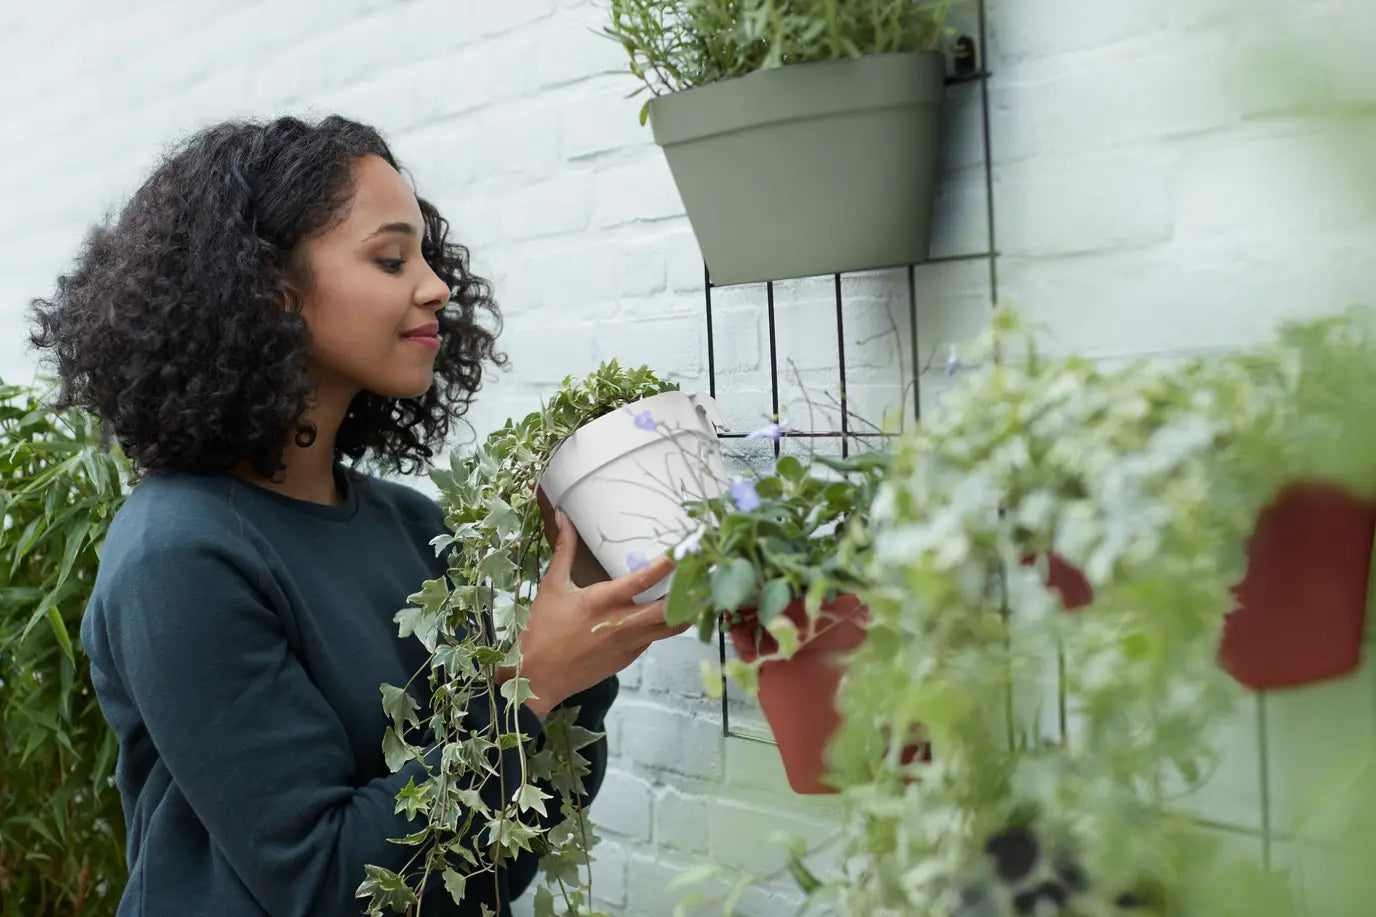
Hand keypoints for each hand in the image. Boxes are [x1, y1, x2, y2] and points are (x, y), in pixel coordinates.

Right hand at [501, 511, 686, 717]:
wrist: (538, 676)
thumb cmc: (542, 629)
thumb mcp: (552, 586)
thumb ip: (564, 550)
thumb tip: (562, 516)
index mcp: (602, 601)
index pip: (643, 579)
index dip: (667, 564)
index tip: (683, 549)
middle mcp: (622, 623)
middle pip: (669, 608)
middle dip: (688, 591)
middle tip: (702, 573)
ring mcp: (629, 644)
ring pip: (670, 628)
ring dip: (684, 610)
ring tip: (697, 593)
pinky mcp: (629, 658)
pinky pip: (653, 638)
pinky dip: (662, 625)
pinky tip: (664, 613)